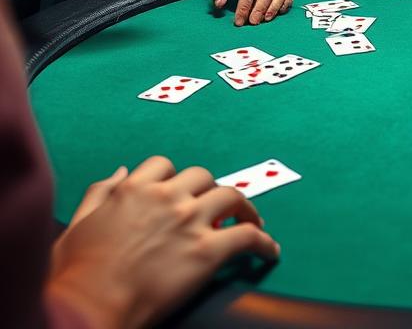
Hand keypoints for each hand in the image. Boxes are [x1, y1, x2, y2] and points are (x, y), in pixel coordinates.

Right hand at [47, 156, 278, 328]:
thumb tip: (123, 170)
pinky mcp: (208, 252)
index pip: (166, 166)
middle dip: (208, 191)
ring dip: (244, 207)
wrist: (85, 312)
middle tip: (215, 208)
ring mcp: (190, 222)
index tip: (179, 192)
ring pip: (231, 196)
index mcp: (135, 188)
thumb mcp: (77, 225)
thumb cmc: (75, 276)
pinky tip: (269, 251)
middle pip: (203, 177)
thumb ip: (100, 192)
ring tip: (251, 220)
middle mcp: (167, 197)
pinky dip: (263, 242)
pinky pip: (247, 237)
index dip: (174, 179)